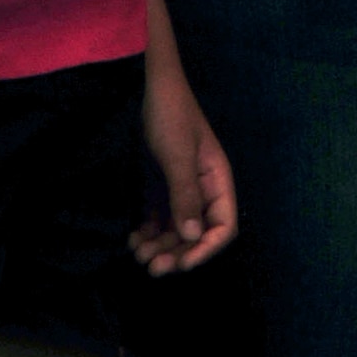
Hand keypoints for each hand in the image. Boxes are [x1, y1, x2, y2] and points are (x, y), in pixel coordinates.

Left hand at [133, 70, 236, 276]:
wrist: (151, 89)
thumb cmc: (171, 116)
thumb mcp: (178, 155)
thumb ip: (185, 195)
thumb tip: (193, 237)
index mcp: (217, 180)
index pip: (223, 225)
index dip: (207, 248)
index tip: (183, 263)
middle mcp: (202, 189)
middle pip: (197, 233)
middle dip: (177, 252)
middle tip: (152, 267)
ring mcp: (180, 188)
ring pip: (175, 230)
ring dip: (159, 246)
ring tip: (137, 253)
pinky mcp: (161, 186)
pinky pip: (158, 219)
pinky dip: (147, 233)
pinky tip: (132, 239)